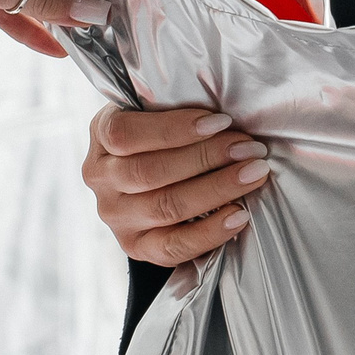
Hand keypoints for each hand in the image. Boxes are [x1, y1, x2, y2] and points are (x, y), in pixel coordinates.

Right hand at [82, 104, 273, 264]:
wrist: (149, 179)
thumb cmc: (161, 136)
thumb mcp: (153, 112)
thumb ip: (172, 108)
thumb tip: (224, 116)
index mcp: (101, 135)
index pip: (125, 133)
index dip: (174, 129)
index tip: (221, 122)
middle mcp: (102, 178)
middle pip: (150, 172)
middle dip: (208, 158)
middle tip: (249, 149)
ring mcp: (116, 216)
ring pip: (166, 206)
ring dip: (217, 189)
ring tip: (253, 174)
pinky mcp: (135, 246)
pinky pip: (173, 246)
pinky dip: (210, 232)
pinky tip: (239, 215)